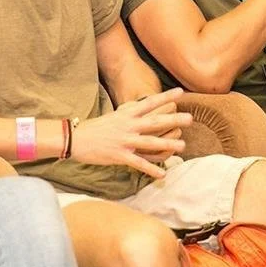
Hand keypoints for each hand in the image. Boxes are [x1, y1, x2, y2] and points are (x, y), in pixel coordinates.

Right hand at [71, 88, 191, 177]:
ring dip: (167, 144)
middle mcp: (128, 126)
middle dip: (173, 119)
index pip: (149, 103)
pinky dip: (151, 170)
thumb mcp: (114, 117)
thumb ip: (129, 115)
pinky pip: (139, 163)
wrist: (76, 139)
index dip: (165, 97)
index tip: (180, 92)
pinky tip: (162, 174)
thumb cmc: (95, 128)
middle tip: (190, 118)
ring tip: (182, 145)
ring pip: (150, 142)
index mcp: (126, 114)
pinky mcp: (120, 155)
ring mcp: (124, 141)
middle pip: (154, 121)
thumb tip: (141, 110)